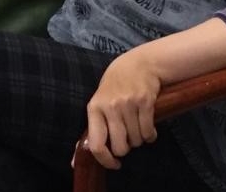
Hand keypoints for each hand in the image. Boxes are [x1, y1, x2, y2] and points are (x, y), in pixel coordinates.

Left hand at [85, 49, 159, 168]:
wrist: (140, 62)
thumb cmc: (116, 84)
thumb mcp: (99, 100)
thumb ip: (92, 128)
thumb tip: (75, 161)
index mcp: (95, 107)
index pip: (96, 144)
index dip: (105, 160)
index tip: (114, 164)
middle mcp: (110, 106)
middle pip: (120, 147)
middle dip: (125, 148)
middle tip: (127, 139)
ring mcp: (128, 104)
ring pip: (136, 140)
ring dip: (138, 140)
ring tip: (137, 128)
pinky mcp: (145, 102)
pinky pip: (148, 131)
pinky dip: (150, 135)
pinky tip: (148, 127)